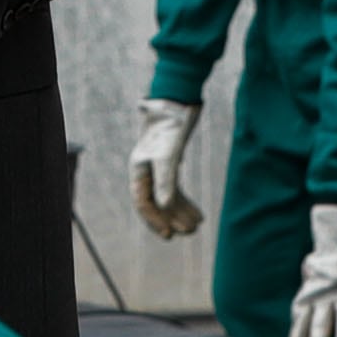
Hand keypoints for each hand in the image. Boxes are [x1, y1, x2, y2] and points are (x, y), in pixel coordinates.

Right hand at [132, 98, 203, 237]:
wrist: (176, 101)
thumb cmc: (169, 127)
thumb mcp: (169, 155)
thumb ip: (166, 181)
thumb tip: (165, 207)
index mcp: (139, 170)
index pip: (144, 202)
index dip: (155, 220)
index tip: (170, 235)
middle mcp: (146, 171)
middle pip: (157, 202)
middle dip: (172, 218)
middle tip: (190, 232)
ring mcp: (158, 166)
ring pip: (167, 196)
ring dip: (181, 211)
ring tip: (197, 224)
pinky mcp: (171, 161)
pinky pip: (175, 187)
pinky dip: (185, 200)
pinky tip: (196, 210)